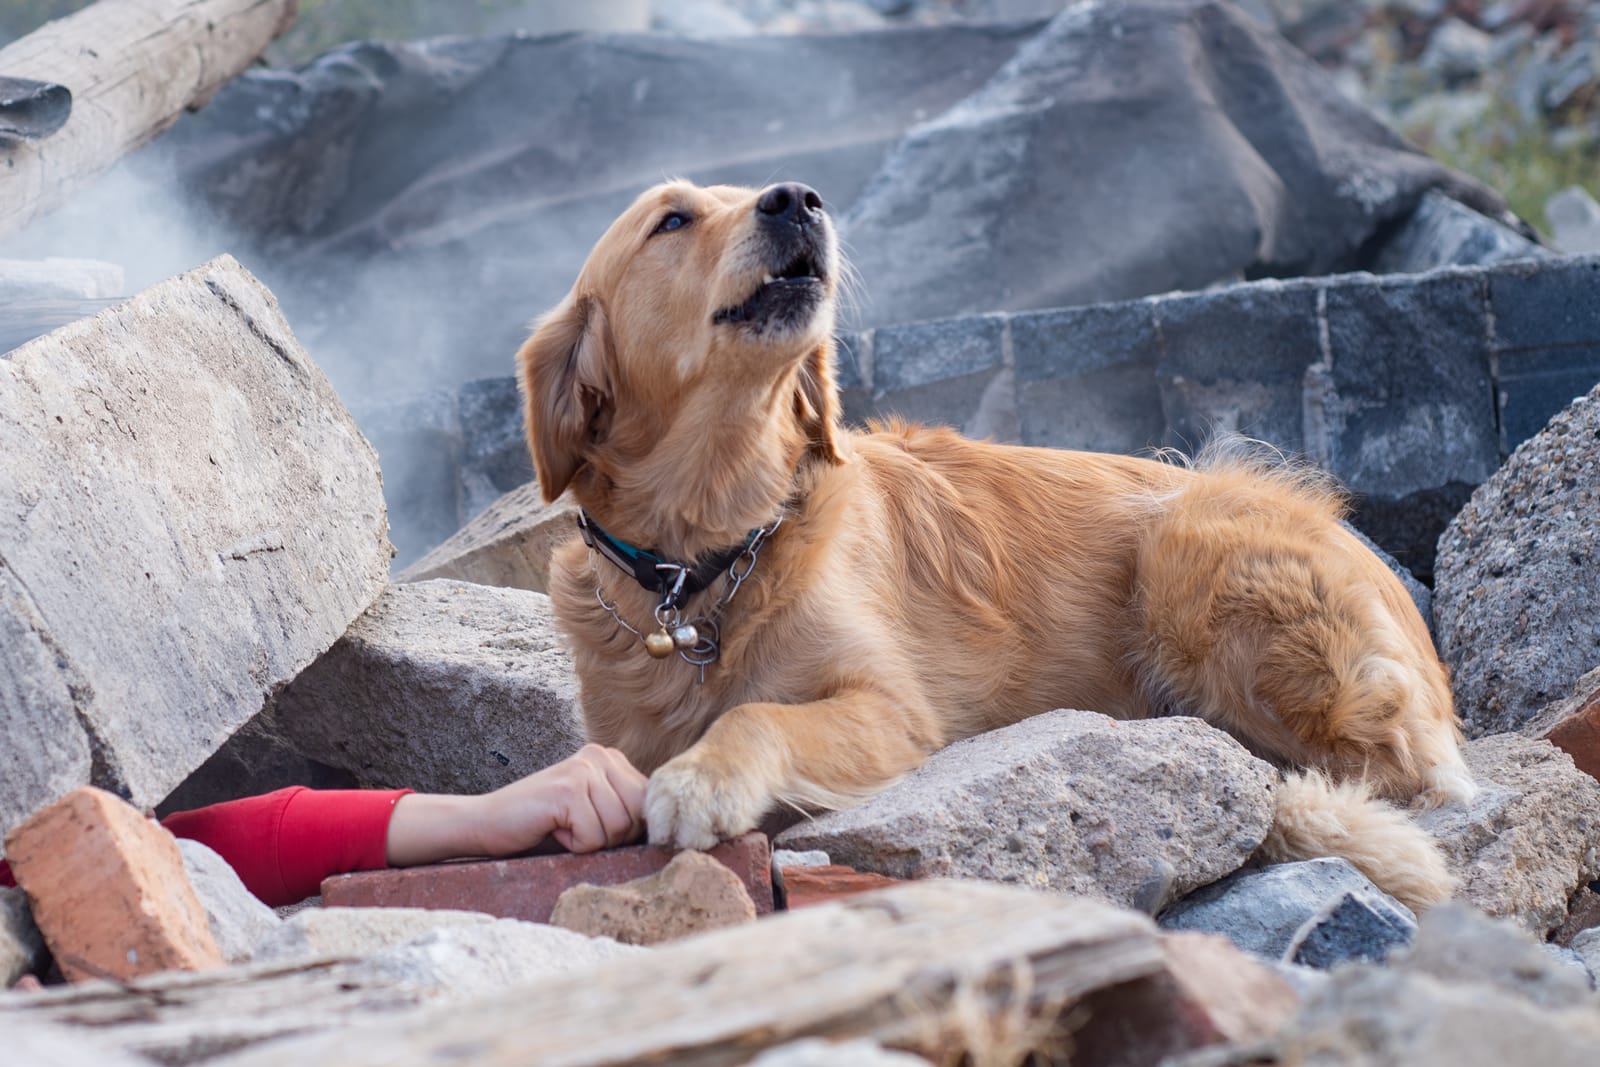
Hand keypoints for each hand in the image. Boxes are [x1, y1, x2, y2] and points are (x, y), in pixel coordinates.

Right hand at [386, 744, 647, 865]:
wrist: (487, 824)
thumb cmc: (543, 826)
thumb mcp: (594, 811)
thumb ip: (626, 809)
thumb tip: (670, 829)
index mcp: (611, 758)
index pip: (649, 804)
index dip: (626, 830)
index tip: (594, 827)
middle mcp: (600, 756)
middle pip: (637, 818)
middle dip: (609, 838)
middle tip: (574, 828)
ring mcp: (583, 769)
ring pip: (616, 829)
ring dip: (588, 842)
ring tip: (562, 827)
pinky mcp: (567, 789)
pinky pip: (592, 837)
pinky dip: (573, 845)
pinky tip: (552, 829)